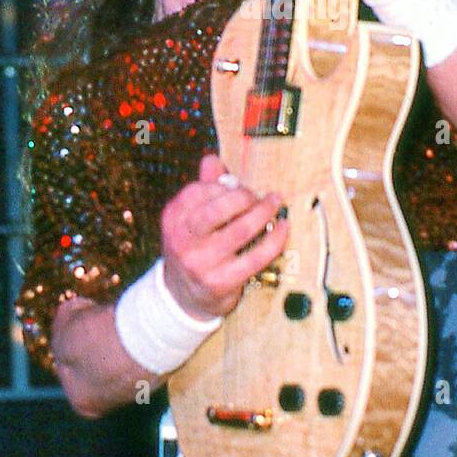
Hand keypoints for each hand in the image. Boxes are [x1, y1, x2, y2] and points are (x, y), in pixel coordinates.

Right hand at [160, 154, 289, 321]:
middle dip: (245, 197)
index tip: (240, 187)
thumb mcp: (189, 218)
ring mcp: (201, 262)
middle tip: (259, 196)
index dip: (225, 186)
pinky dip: (275, 240)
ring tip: (275, 203)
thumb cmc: (193, 247)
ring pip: (242, 230)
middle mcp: (183, 240)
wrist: (183, 296)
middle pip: (219, 208)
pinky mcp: (221, 282)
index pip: (199, 191)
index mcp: (173, 218)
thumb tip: (212, 159)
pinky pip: (256, 256)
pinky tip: (283, 228)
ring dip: (265, 213)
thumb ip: (202, 187)